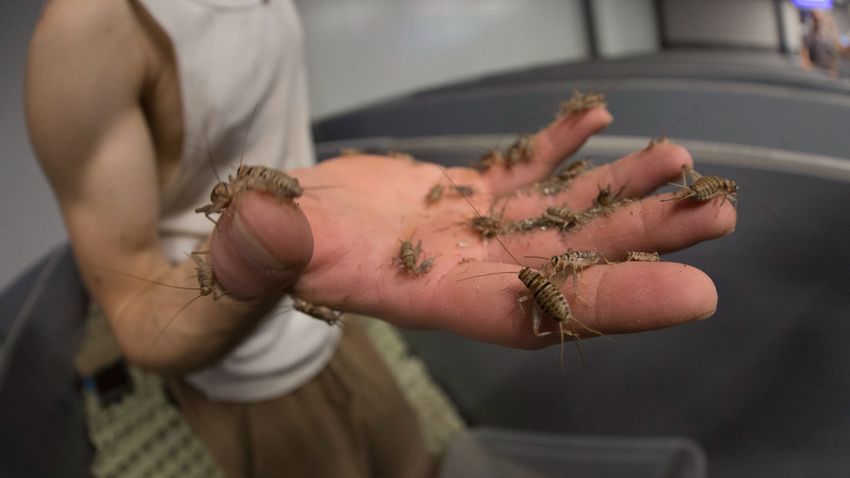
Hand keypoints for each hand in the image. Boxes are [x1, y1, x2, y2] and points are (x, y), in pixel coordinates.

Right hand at [211, 107, 735, 348]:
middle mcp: (469, 269)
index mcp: (434, 296)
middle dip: (644, 240)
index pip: (534, 311)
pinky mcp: (465, 197)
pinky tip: (595, 120)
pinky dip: (559, 149)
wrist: (281, 228)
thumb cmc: (271, 251)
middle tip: (714, 214)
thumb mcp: (262, 255)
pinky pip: (523, 173)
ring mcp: (473, 232)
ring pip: (560, 214)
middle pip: (571, 261)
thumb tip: (267, 227)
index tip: (690, 292)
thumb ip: (268, 250)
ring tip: (675, 161)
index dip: (612, 302)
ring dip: (620, 191)